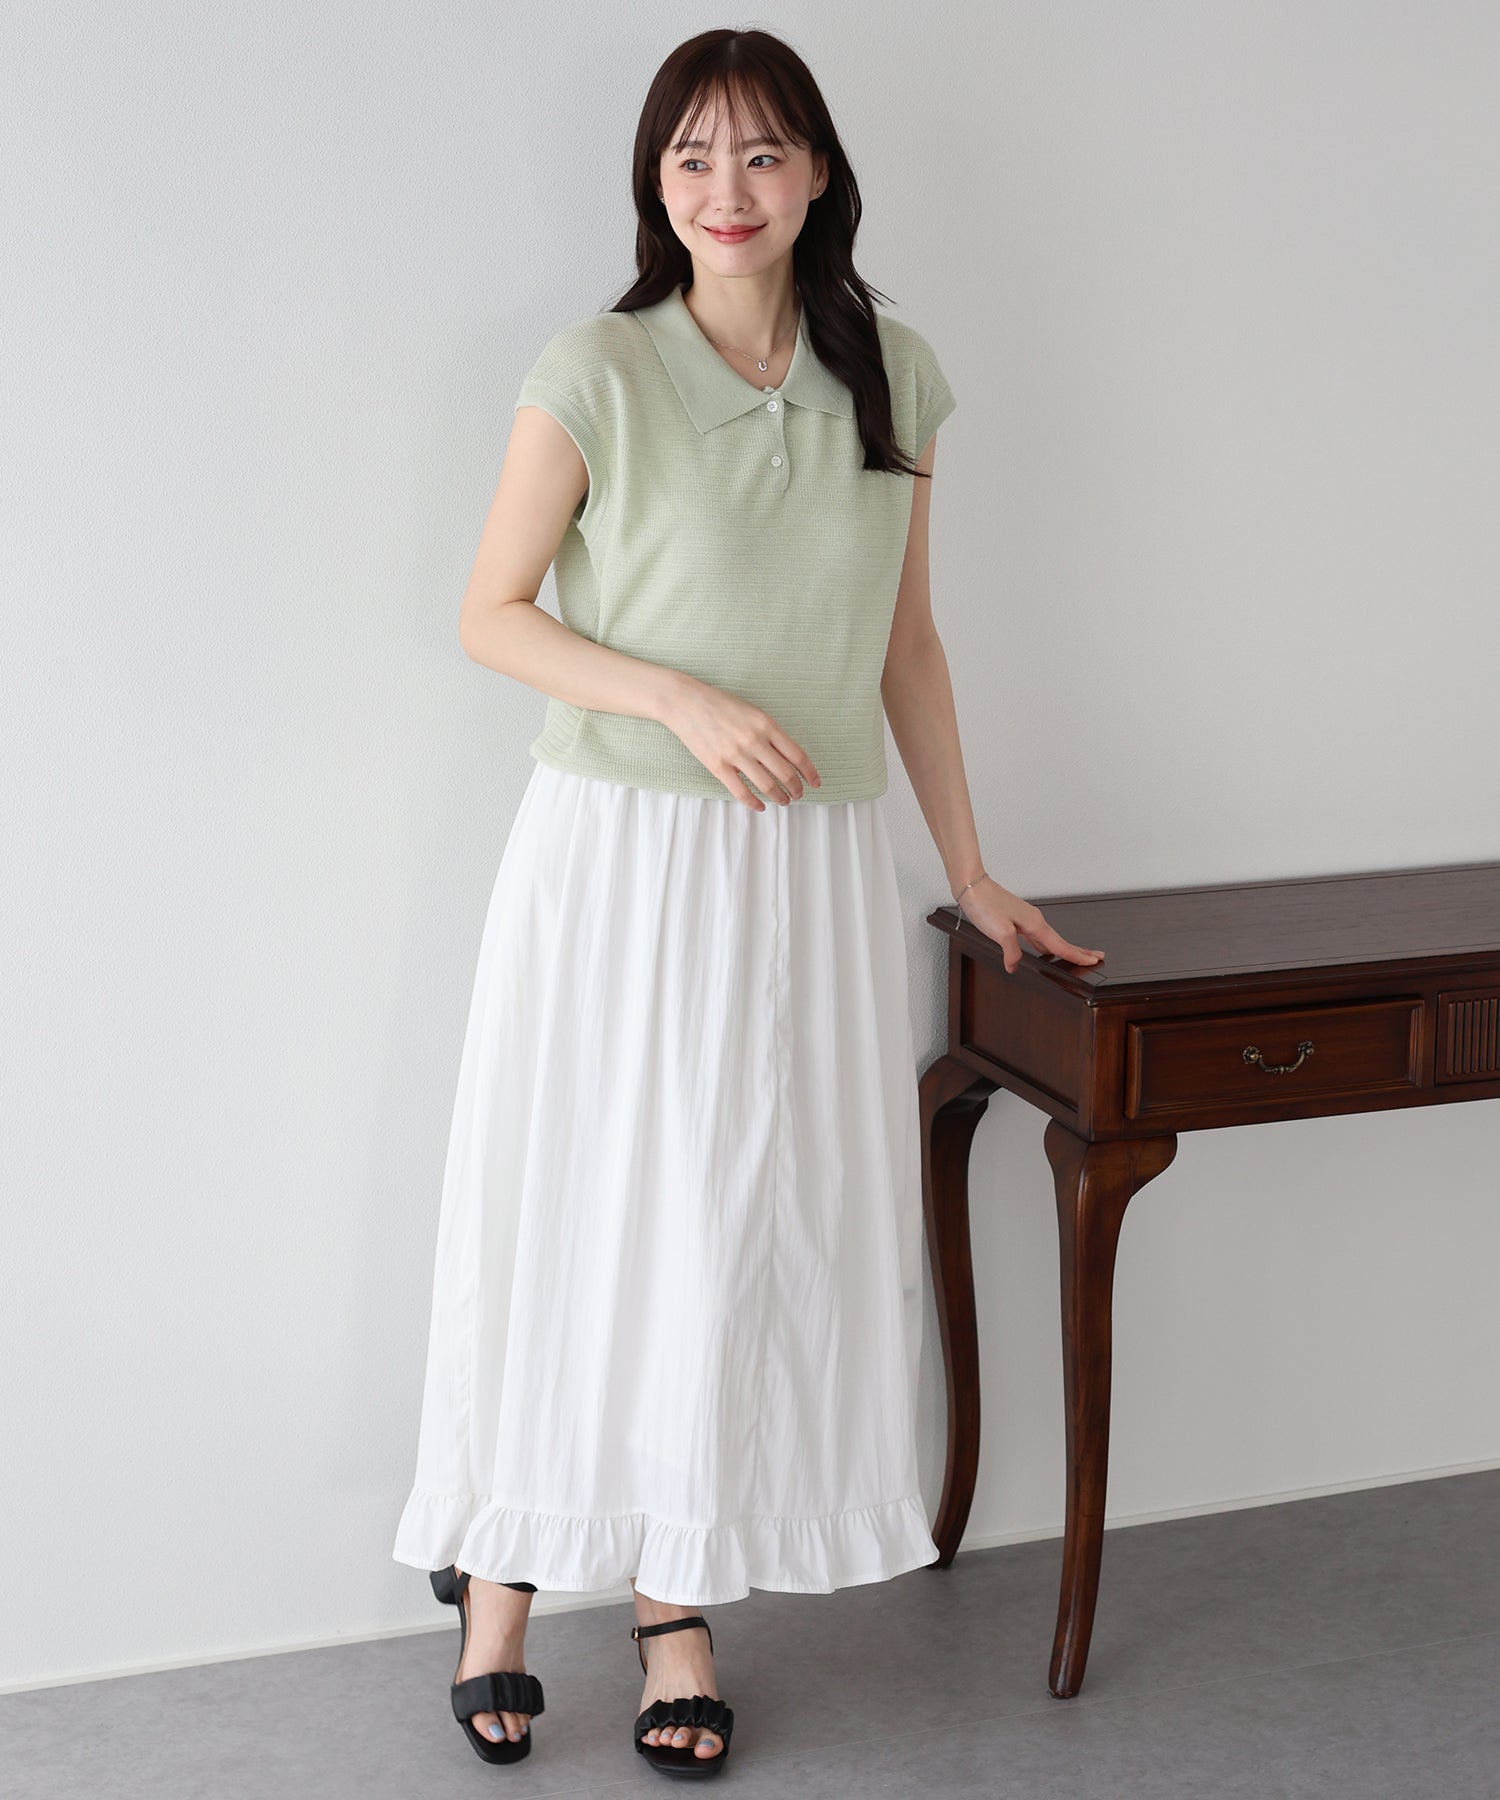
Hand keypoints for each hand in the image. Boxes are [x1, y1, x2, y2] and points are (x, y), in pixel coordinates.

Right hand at [661, 677, 820, 810]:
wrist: (686, 702)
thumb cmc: (720, 704)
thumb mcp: (752, 711)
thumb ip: (770, 732)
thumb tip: (788, 757)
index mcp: (766, 724)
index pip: (797, 755)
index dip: (810, 772)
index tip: (815, 782)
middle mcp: (754, 740)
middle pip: (786, 774)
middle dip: (796, 789)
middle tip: (799, 795)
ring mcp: (736, 755)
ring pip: (767, 786)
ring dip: (779, 797)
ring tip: (784, 801)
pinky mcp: (718, 766)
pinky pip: (742, 792)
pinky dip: (754, 803)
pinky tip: (761, 806)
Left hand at [955, 875, 1104, 974]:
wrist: (972, 886)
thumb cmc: (985, 904)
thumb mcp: (999, 932)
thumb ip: (1011, 951)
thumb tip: (1014, 965)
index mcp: (1035, 924)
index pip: (1060, 945)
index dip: (1077, 955)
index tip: (1093, 961)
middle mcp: (1034, 920)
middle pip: (1060, 941)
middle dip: (1078, 950)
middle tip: (1097, 957)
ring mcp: (1026, 918)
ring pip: (1049, 938)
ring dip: (1063, 947)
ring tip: (1075, 955)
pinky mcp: (1016, 918)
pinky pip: (1037, 935)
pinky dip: (1045, 944)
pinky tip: (1042, 948)